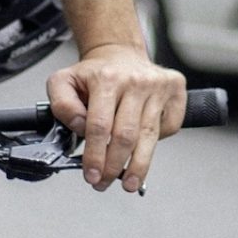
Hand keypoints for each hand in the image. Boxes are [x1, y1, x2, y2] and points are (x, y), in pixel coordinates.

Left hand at [46, 43, 185, 192]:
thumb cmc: (93, 74)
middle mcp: (135, 80)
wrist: (120, 54)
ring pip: (149, 136)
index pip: (99, 126)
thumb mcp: (63, 82)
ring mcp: (158, 85)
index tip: (91, 175)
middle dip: (114, 166)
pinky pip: (169, 127)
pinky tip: (142, 148)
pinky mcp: (175, 90)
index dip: (95, 155)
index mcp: (106, 78)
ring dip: (138, 166)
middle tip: (105, 182)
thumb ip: (62, 105)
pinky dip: (156, 143)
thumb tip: (81, 126)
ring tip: (129, 183)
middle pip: (126, 136)